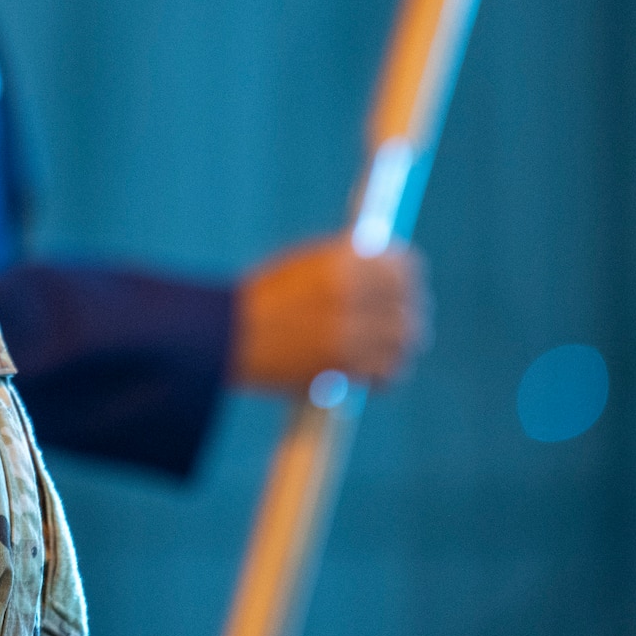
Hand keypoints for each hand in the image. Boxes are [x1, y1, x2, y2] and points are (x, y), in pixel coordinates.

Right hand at [228, 235, 428, 392]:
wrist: (226, 335)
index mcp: (341, 260)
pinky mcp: (343, 364)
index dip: (407, 275)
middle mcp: (350, 291)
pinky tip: (377, 375)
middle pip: (408, 302)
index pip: (402, 264)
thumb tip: (385, 266)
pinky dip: (387, 373)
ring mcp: (349, 328)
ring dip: (401, 344)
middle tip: (405, 321)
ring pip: (405, 338)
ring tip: (391, 350)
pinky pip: (388, 370)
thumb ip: (345, 264)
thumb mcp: (302, 264)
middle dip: (409, 311)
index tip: (406, 284)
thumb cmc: (261, 299)